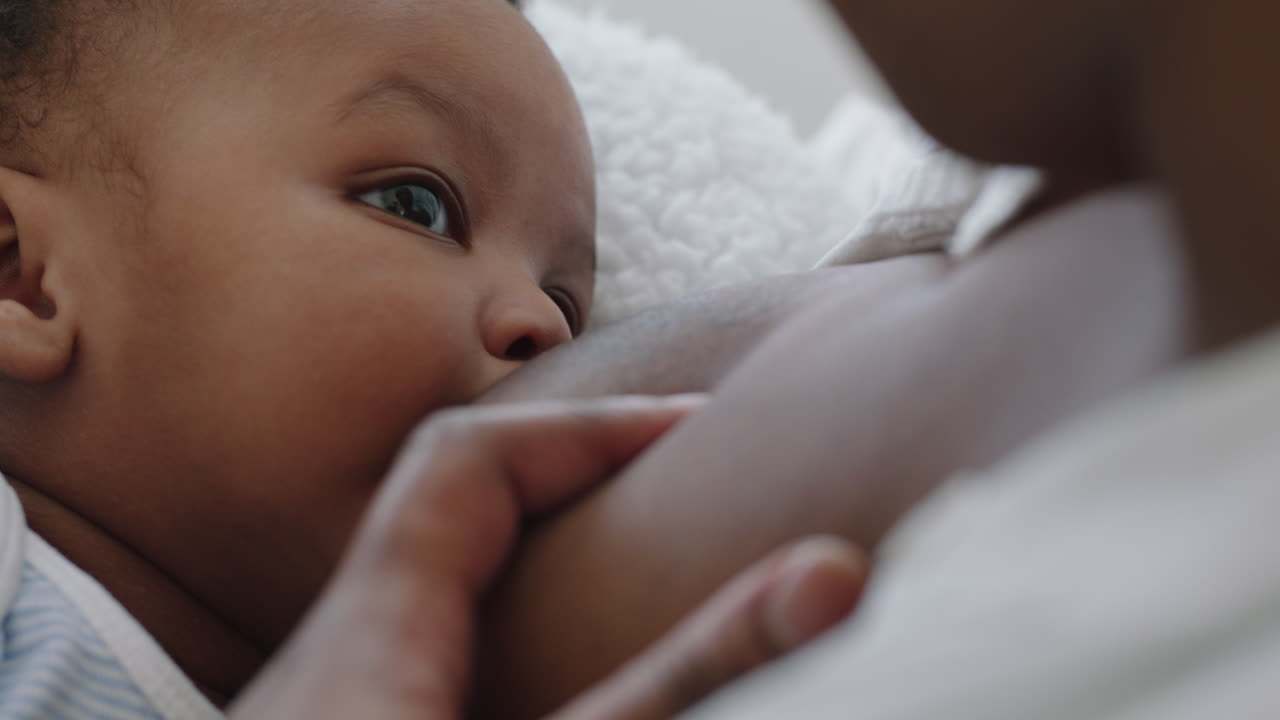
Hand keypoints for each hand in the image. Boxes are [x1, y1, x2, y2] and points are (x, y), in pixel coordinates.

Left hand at [227, 397, 865, 719]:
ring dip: (535, 559)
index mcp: (366, 638)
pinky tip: (567, 680)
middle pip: (443, 509)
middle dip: (563, 478)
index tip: (690, 429)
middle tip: (671, 485)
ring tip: (635, 569)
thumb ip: (686, 678)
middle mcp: (328, 659)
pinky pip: (423, 648)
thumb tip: (832, 576)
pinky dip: (507, 631)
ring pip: (430, 585)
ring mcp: (327, 709)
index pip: (466, 460)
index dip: (584, 427)